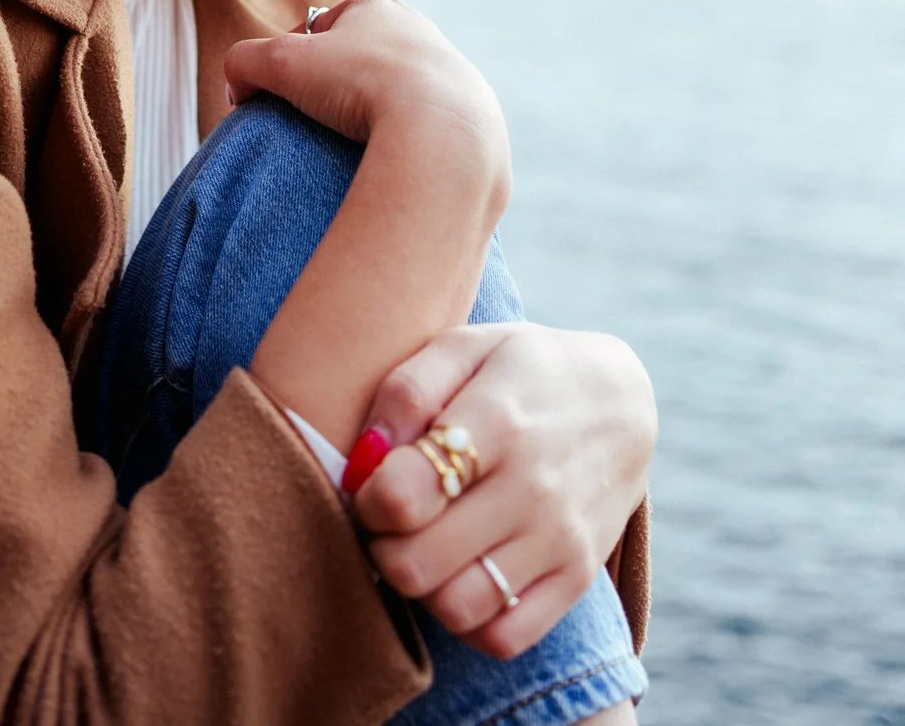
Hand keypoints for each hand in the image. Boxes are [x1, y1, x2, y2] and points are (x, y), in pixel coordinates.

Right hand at [224, 0, 508, 172]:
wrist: (442, 127)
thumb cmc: (360, 82)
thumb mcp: (280, 63)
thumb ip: (242, 62)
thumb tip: (238, 88)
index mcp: (374, 5)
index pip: (318, 29)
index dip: (292, 62)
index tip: (284, 95)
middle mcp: (416, 28)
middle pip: (357, 58)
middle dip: (334, 87)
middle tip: (316, 120)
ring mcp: (446, 68)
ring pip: (392, 90)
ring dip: (370, 113)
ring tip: (351, 144)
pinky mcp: (465, 110)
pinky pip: (421, 124)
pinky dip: (402, 137)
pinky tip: (389, 156)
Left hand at [351, 323, 656, 658]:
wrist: (621, 401)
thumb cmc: (524, 370)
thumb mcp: (465, 345)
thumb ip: (405, 392)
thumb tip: (363, 462)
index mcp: (498, 420)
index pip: (405, 495)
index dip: (369, 498)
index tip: (376, 483)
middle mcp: (532, 488)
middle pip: (418, 566)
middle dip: (384, 546)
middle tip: (393, 519)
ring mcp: (560, 540)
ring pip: (457, 610)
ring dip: (422, 588)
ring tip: (426, 545)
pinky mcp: (578, 578)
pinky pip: (505, 638)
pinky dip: (469, 621)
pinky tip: (463, 575)